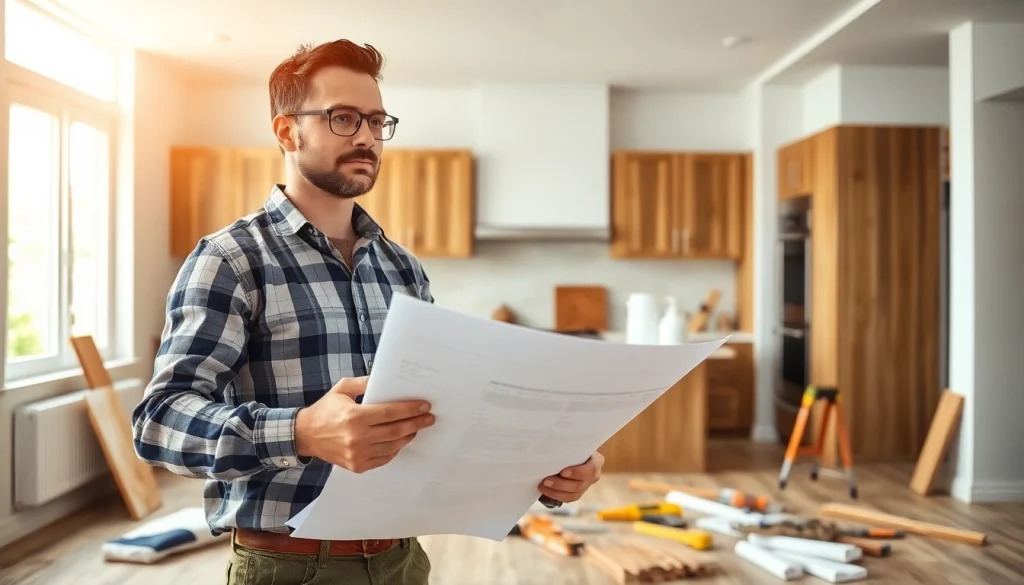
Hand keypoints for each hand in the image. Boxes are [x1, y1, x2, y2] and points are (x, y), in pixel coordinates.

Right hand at [295, 376, 434, 472]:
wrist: (305, 436)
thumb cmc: (325, 410)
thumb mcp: (342, 389)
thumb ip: (364, 382)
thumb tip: (385, 378)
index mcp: (354, 417)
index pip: (390, 413)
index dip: (410, 409)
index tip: (424, 405)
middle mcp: (357, 437)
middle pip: (396, 431)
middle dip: (416, 423)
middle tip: (429, 418)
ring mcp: (357, 454)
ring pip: (392, 446)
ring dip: (408, 436)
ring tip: (417, 428)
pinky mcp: (357, 466)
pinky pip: (384, 459)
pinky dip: (395, 449)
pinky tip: (401, 440)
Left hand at [538, 451, 603, 503]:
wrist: (571, 452)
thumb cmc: (572, 445)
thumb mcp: (573, 443)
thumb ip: (569, 447)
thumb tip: (552, 445)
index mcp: (596, 461)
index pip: (591, 469)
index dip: (577, 472)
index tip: (562, 472)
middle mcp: (594, 475)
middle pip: (580, 485)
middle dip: (561, 484)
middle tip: (546, 480)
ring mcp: (586, 486)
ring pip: (574, 494)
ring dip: (556, 492)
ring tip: (542, 486)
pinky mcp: (578, 493)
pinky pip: (568, 498)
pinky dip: (556, 496)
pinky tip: (545, 491)